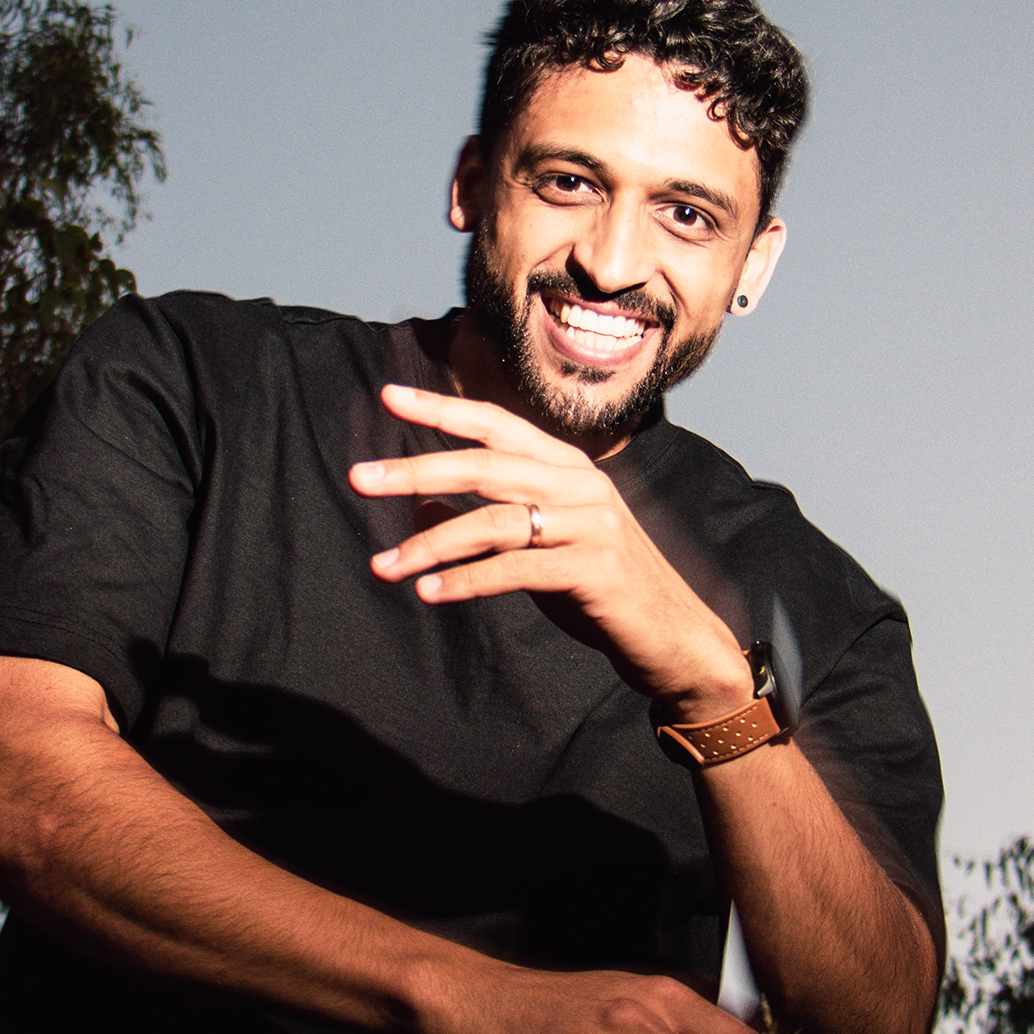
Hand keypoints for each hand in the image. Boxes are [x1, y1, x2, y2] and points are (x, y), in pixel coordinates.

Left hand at [351, 385, 753, 722]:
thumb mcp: (540, 545)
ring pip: (493, 522)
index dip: (443, 409)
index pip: (496, 428)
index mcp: (568, 468)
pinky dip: (467, 581)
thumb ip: (489, 522)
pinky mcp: (594, 569)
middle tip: (360, 479)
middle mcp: (581, 486)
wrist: (673, 635)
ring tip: (383, 567)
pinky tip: (430, 593)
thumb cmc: (599, 588)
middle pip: (485, 467)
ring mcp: (591, 525)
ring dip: (429, 546)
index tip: (389, 398)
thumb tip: (418, 509)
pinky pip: (515, 570)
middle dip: (416, 470)